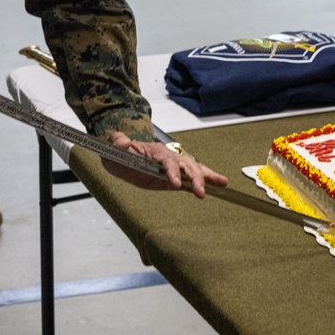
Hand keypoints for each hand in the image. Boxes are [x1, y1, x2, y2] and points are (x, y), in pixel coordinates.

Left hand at [102, 131, 228, 197]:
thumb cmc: (119, 151)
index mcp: (154, 151)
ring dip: (206, 176)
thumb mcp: (113, 146)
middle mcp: (168, 156)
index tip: (175, 184)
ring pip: (193, 168)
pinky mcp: (174, 175)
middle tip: (200, 192)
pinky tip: (219, 185)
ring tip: (222, 183)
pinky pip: (190, 178)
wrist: (121, 156)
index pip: (166, 160)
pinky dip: (205, 180)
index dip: (172, 171)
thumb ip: (117, 142)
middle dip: (195, 177)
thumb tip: (124, 142)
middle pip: (185, 164)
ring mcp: (173, 165)